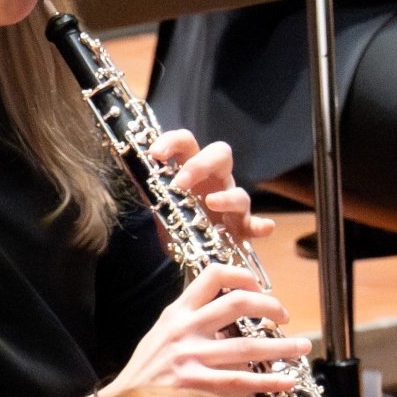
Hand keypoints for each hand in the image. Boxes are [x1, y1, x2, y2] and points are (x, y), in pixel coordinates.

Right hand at [104, 263, 311, 396]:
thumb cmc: (147, 372)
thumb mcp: (162, 336)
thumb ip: (192, 324)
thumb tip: (229, 323)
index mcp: (176, 313)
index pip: (211, 276)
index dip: (241, 275)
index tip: (259, 285)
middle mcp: (184, 329)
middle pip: (236, 303)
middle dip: (269, 305)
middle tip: (284, 315)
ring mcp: (190, 357)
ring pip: (247, 346)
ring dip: (281, 346)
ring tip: (301, 347)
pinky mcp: (196, 385)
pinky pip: (242, 381)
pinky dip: (270, 380)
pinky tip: (288, 380)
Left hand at [146, 129, 271, 250]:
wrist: (190, 255)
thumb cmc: (177, 223)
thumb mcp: (159, 207)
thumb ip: (150, 191)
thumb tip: (133, 169)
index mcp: (192, 170)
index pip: (187, 143)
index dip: (172, 141)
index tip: (155, 153)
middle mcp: (215, 181)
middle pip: (220, 154)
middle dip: (201, 164)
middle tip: (181, 182)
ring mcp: (232, 204)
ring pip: (240, 192)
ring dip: (226, 197)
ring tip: (210, 204)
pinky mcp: (243, 228)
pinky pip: (256, 224)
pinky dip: (261, 225)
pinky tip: (263, 228)